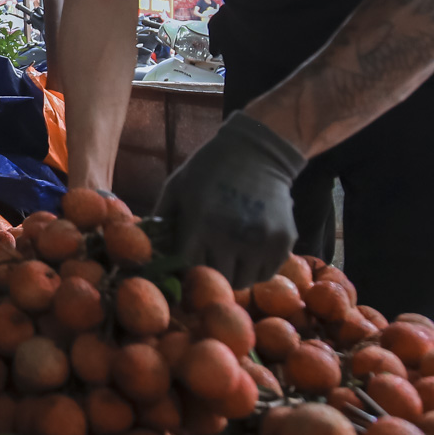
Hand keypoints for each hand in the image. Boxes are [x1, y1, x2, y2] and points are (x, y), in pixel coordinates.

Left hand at [154, 110, 304, 288]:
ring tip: (228, 257)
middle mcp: (232, 236)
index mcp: (201, 222)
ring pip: (243, 282)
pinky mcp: (284, 242)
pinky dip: (256, 270)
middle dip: (208, 275)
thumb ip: (161, 217)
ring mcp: (261, 241)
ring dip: (233, 275)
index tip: (182, 265)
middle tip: (207, 262)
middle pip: (217, 279)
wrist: (258, 152)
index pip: (187, 266)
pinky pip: (266, 273)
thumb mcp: (177, 185)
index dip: (183, 269)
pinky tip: (248, 251)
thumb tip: (149, 248)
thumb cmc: (210, 168)